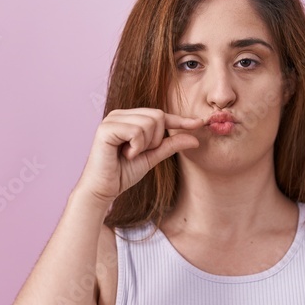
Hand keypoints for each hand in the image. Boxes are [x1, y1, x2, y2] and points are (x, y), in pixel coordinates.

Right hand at [76, 108, 203, 205]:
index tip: (200, 123)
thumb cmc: (123, 173)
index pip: (160, 115)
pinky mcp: (106, 128)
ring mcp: (112, 119)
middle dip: (155, 139)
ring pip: (149, 122)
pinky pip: (136, 131)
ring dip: (145, 144)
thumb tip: (195, 138)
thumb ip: (170, 145)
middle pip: (157, 115)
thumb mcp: (152, 157)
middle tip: (139, 153)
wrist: (103, 189)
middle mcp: (120, 114)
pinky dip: (136, 147)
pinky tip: (124, 154)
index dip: (180, 120)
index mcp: (129, 118)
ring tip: (130, 154)